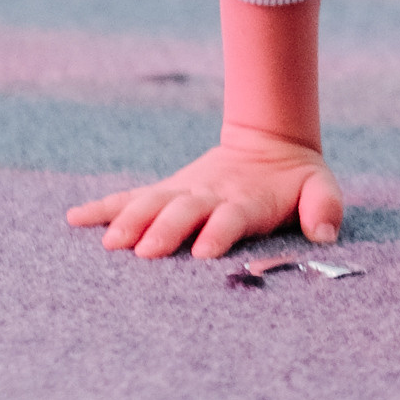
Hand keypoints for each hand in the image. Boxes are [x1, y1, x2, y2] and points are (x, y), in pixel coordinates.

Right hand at [67, 125, 344, 261]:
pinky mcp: (166, 193)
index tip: (202, 252)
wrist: (269, 147)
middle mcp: (208, 195)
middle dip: (164, 230)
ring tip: (107, 242)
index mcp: (244, 200)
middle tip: (144, 251)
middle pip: (183, 211)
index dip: (217, 232)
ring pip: (150, 203)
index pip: (229, 217)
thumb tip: (326, 234)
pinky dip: (102, 207)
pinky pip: (129, 198)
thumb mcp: (319, 188)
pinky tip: (74, 219)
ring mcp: (183, 192)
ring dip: (128, 220)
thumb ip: (325, 207)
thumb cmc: (296, 181)